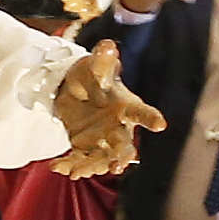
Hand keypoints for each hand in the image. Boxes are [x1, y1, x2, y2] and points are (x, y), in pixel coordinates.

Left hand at [48, 45, 157, 178]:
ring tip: (77, 172)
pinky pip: (79, 159)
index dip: (150, 118)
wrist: (76, 90)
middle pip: (124, 145)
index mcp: (125, 106)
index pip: (140, 111)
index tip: (160, 124)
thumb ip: (102, 58)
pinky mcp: (84, 148)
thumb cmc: (92, 74)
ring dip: (91, 167)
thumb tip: (107, 47)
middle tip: (118, 165)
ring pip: (101, 158)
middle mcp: (118, 127)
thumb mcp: (95, 64)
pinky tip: (58, 167)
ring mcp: (102, 140)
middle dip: (123, 156)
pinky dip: (70, 165)